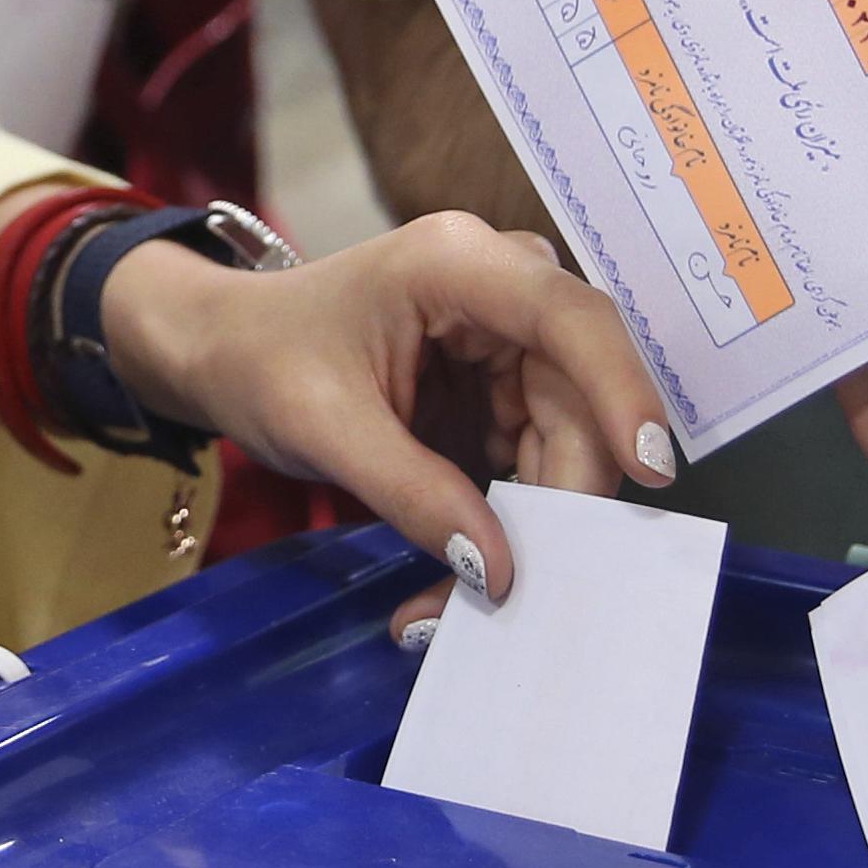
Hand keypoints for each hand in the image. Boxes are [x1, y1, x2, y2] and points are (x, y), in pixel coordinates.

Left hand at [102, 211, 671, 601]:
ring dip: (534, 526)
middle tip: (514, 589)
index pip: (568, 317)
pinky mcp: (501, 393)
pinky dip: (512, 524)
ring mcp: (506, 345)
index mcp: (456, 265)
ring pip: (568, 442)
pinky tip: (466, 574)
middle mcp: (499, 293)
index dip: (620, 388)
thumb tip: (497, 569)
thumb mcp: (322, 426)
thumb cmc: (258, 359)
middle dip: (559, 498)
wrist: (219, 352)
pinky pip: (537, 462)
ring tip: (463, 602)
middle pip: (580, 397)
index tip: (648, 467)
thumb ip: (411, 491)